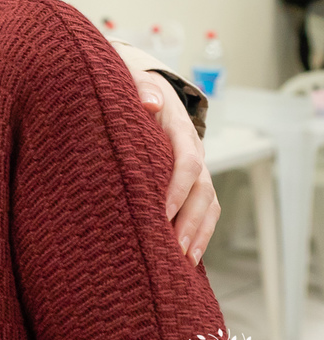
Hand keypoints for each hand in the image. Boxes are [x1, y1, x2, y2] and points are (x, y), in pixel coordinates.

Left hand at [134, 70, 218, 265]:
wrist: (144, 87)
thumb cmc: (132, 87)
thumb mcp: (133, 78)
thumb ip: (141, 86)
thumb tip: (148, 102)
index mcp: (179, 128)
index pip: (187, 162)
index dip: (177, 188)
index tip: (161, 213)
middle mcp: (192, 150)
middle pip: (203, 190)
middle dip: (191, 221)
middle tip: (174, 249)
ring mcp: (195, 168)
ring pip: (208, 204)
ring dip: (198, 233)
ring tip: (184, 261)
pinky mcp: (189, 181)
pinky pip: (203, 209)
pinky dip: (198, 232)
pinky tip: (186, 257)